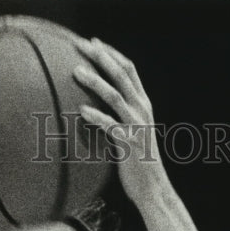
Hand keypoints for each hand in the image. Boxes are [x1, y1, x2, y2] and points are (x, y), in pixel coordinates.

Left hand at [73, 38, 166, 207]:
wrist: (153, 188)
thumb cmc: (138, 162)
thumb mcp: (132, 132)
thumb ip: (119, 116)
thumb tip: (95, 106)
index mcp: (143, 104)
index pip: (129, 69)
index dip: (111, 53)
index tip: (94, 42)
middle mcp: (142, 110)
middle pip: (122, 75)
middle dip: (101, 57)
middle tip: (81, 45)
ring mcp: (137, 126)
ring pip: (115, 96)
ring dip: (95, 81)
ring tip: (76, 71)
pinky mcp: (130, 144)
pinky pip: (111, 126)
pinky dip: (96, 116)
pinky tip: (81, 110)